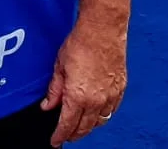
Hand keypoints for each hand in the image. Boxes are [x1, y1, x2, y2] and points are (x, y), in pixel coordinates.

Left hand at [40, 21, 127, 144]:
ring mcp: (110, 96)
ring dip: (89, 127)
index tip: (56, 142)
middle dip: (74, 134)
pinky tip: (97, 114)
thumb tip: (48, 105)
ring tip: (80, 127)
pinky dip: (103, 115)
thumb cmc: (81, 43)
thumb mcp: (59, 67)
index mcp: (77, 96)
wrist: (103, 30)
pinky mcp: (120, 89)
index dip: (60, 136)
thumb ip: (54, 90)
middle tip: (66, 136)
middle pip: (84, 128)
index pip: (67, 125)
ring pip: (99, 122)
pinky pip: (111, 110)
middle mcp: (96, 101)